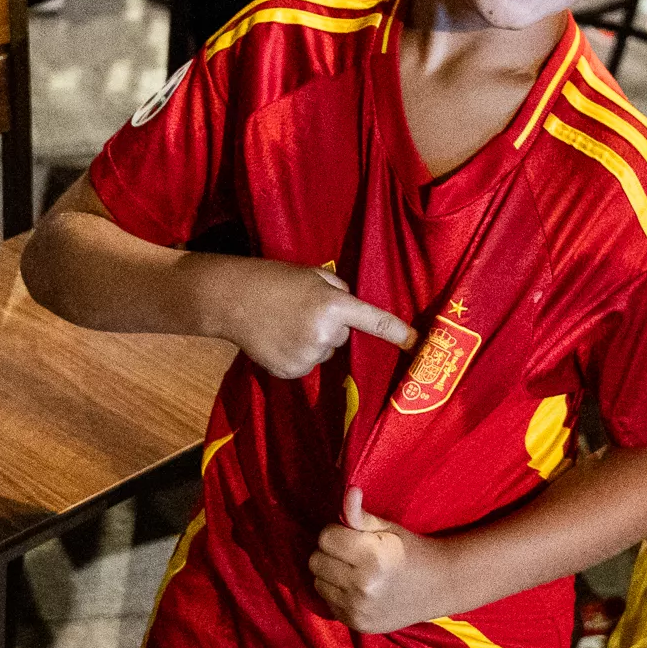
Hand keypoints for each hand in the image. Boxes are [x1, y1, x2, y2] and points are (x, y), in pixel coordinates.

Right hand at [205, 257, 416, 379]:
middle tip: (302, 311)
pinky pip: (307, 365)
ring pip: (325, 352)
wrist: (231, 300)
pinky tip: (279, 339)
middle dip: (331, 326)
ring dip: (313, 341)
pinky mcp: (291, 372)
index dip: (396, 332)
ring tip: (286, 324)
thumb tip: (354, 312)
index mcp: (334, 305)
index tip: (415, 342)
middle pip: (343, 336)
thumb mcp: (313, 275)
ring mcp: (307, 356)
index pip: (374, 321)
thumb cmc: (275, 279)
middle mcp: (325, 334)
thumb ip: (340, 292)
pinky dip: (297, 354)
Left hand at [309, 488, 457, 633]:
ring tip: (353, 570)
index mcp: (372, 557)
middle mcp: (362, 585)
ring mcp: (357, 608)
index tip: (354, 535)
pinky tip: (357, 588)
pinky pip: (328, 602)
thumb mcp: (390, 529)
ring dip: (330, 574)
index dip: (337, 532)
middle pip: (316, 561)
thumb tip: (348, 492)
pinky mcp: (356, 624)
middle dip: (330, 552)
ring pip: (317, 582)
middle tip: (353, 552)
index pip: (326, 537)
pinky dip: (336, 593)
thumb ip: (361, 515)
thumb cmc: (412, 550)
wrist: (440, 586)